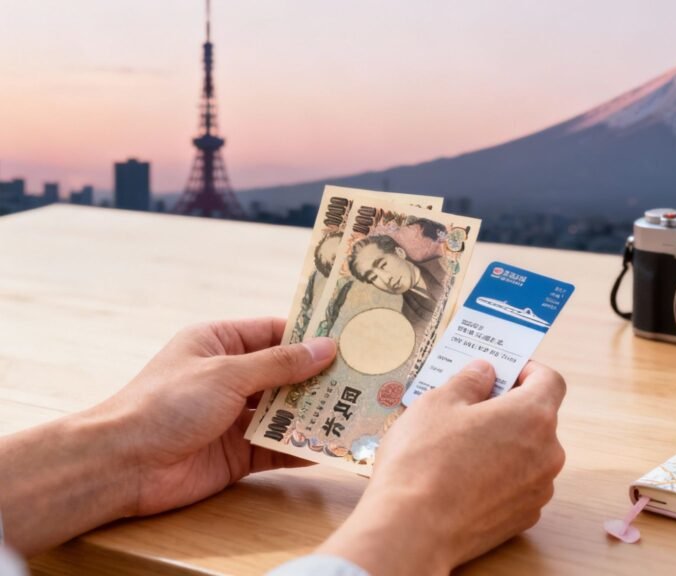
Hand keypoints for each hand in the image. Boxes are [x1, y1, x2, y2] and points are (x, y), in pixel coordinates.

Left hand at [106, 318, 336, 514]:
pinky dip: (301, 447)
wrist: (123, 464)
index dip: (310, 336)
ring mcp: (234, 416)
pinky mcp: (237, 453)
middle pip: (285, 373)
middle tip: (365, 378)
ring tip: (357, 410)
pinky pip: (277, 446)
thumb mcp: (227, 373)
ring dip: (315, 413)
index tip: (350, 339)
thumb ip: (279, 364)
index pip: (274, 333)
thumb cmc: (165, 403)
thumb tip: (326, 348)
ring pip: (285, 411)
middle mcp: (229, 377)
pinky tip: (330, 446)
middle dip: (320, 377)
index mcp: (218, 343)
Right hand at [318, 359, 566, 574]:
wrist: (413, 530)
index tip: (502, 372)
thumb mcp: (438, 403)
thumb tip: (484, 373)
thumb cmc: (424, 462)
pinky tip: (465, 479)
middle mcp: (547, 453)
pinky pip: (518, 485)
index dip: (527, 370)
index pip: (550, 381)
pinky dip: (500, 476)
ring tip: (461, 447)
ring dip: (505, 444)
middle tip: (470, 408)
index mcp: (533, 416)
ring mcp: (538, 489)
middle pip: (538, 418)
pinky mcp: (524, 518)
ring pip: (528, 454)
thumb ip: (469, 381)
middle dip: (508, 409)